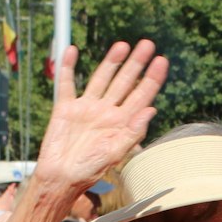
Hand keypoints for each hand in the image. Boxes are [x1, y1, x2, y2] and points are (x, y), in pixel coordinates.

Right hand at [35, 41, 168, 189]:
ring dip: (111, 61)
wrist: (60, 177)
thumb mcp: (115, 153)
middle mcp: (106, 112)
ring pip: (101, 78)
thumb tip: (151, 109)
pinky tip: (71, 51)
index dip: (152, 78)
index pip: (141, 95)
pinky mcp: (66, 107)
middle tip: (147, 44)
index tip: (162, 60)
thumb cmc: (88, 170)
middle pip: (125, 82)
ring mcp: (87, 108)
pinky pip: (67, 83)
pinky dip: (68, 67)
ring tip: (122, 45)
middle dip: (136, 63)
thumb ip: (132, 131)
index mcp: (121, 123)